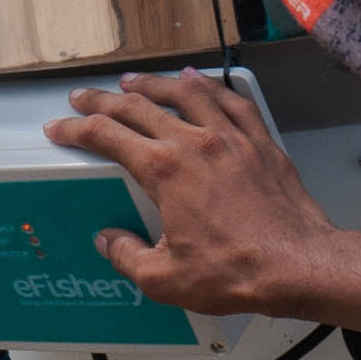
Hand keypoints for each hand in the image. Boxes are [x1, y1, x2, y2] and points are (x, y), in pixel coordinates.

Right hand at [42, 70, 350, 319]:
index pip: (106, 136)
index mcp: (164, 171)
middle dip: (103, 100)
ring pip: (185, 94)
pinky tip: (200, 83)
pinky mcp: (261, 144)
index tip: (61, 127)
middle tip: (84, 98)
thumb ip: (127, 255)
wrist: (299, 265)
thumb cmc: (238, 270)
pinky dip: (210, 87)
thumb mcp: (164, 277)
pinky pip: (231, 102)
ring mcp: (231, 139)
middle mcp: (195, 143)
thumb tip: (110, 240)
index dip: (75, 129)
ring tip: (134, 81)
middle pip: (138, 107)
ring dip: (153, 85)